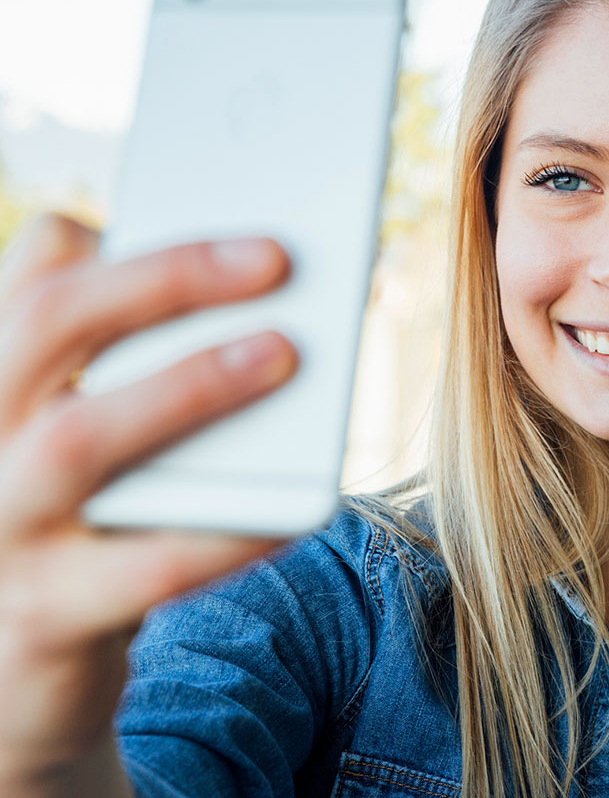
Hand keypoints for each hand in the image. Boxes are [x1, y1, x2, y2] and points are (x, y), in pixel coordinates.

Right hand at [0, 212, 297, 788]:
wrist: (13, 674)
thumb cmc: (76, 522)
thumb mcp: (78, 435)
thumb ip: (124, 365)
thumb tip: (239, 298)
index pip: (32, 281)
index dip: (117, 240)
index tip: (216, 215)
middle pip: (44, 324)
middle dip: (164, 278)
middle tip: (275, 256)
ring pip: (80, 440)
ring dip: (190, 386)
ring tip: (284, 352)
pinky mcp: (42, 616)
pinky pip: (147, 565)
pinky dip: (230, 529)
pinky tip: (300, 504)